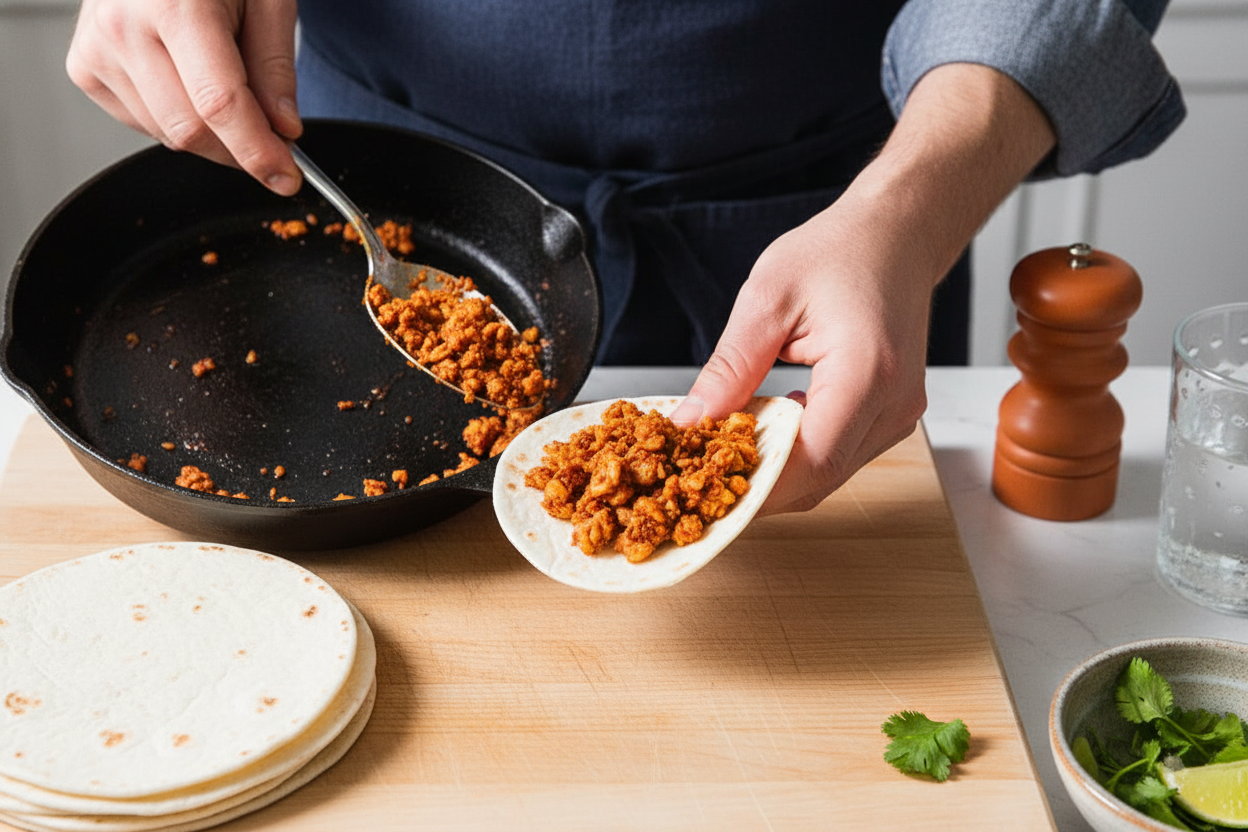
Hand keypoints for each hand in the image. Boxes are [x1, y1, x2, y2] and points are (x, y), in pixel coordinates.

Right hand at [66, 0, 302, 194]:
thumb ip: (275, 65)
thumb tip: (283, 130)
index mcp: (174, 4)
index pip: (219, 105)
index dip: (257, 151)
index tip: (285, 178)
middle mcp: (124, 28)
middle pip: (192, 131)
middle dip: (240, 148)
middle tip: (272, 134)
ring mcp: (98, 49)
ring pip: (168, 135)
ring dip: (211, 133)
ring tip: (223, 79)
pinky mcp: (85, 68)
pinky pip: (144, 124)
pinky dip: (177, 119)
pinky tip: (186, 79)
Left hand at [672, 63, 1056, 513]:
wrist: (897, 235)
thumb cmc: (838, 252)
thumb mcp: (767, 299)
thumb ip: (730, 367)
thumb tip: (690, 422)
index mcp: (867, 371)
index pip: (812, 460)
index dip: (758, 488)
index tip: (706, 493)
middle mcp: (895, 403)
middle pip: (821, 479)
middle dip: (759, 489)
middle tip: (701, 481)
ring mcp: (901, 414)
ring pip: (831, 476)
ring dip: (778, 473)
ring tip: (727, 453)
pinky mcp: (895, 415)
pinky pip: (841, 455)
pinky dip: (799, 456)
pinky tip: (766, 432)